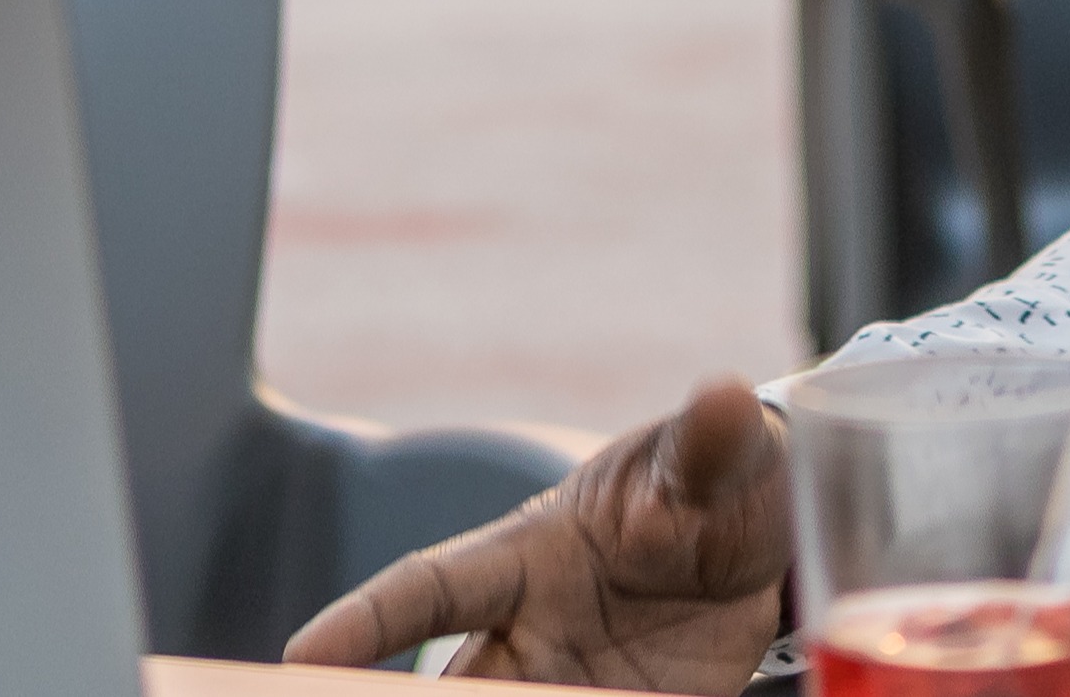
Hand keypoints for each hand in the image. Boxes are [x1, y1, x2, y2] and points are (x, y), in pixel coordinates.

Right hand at [285, 378, 791, 688]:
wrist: (768, 543)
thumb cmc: (716, 482)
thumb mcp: (719, 459)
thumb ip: (710, 446)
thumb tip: (729, 400)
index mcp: (530, 554)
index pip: (430, 587)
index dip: (365, 621)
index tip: (302, 655)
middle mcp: (534, 632)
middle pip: (455, 686)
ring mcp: (574, 684)